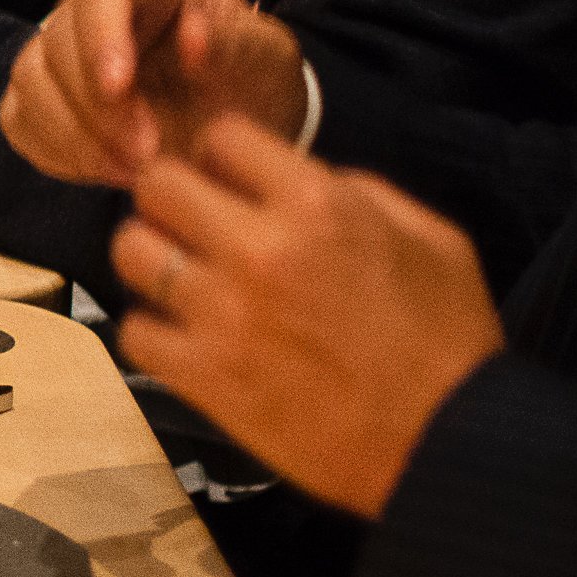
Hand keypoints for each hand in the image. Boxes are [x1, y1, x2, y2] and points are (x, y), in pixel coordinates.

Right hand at [0, 0, 309, 188]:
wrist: (240, 117)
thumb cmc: (253, 76)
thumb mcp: (266, 56)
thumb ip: (234, 44)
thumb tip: (192, 37)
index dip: (100, 37)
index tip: (119, 88)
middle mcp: (93, 0)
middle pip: (57, 42)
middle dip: (95, 107)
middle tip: (146, 154)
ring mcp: (59, 47)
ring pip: (30, 82)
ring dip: (75, 135)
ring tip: (134, 170)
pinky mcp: (40, 95)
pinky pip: (20, 121)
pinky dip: (57, 151)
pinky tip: (106, 169)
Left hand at [108, 117, 503, 517]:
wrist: (444, 440)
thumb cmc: (446, 341)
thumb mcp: (431, 237)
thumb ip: (358, 189)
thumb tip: (299, 175)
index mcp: (317, 204)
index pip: (222, 135)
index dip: (224, 153)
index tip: (229, 176)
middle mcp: (258, 249)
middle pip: (158, 184)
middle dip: (174, 195)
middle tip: (194, 221)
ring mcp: (221, 314)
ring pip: (131, 251)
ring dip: (152, 257)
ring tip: (181, 275)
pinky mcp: (202, 375)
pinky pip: (133, 331)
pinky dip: (152, 330)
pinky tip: (184, 334)